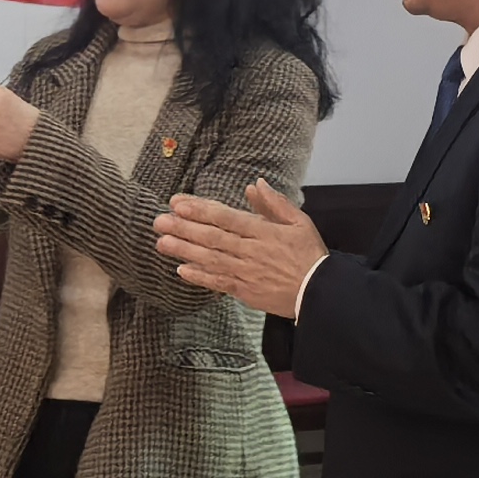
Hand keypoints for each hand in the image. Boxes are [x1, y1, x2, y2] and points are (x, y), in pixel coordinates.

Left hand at [155, 178, 324, 320]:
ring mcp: (246, 273)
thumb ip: (275, 203)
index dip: (200, 210)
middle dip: (183, 228)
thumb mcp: (299, 222)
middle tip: (159, 221)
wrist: (320, 293)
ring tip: (162, 243)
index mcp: (264, 231)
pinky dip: (200, 277)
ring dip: (184, 251)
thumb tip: (254, 184)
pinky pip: (218, 283)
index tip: (178, 203)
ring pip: (211, 259)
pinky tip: (181, 270)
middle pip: (212, 237)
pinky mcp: (245, 292)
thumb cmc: (310, 255)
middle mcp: (251, 251)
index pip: (225, 217)